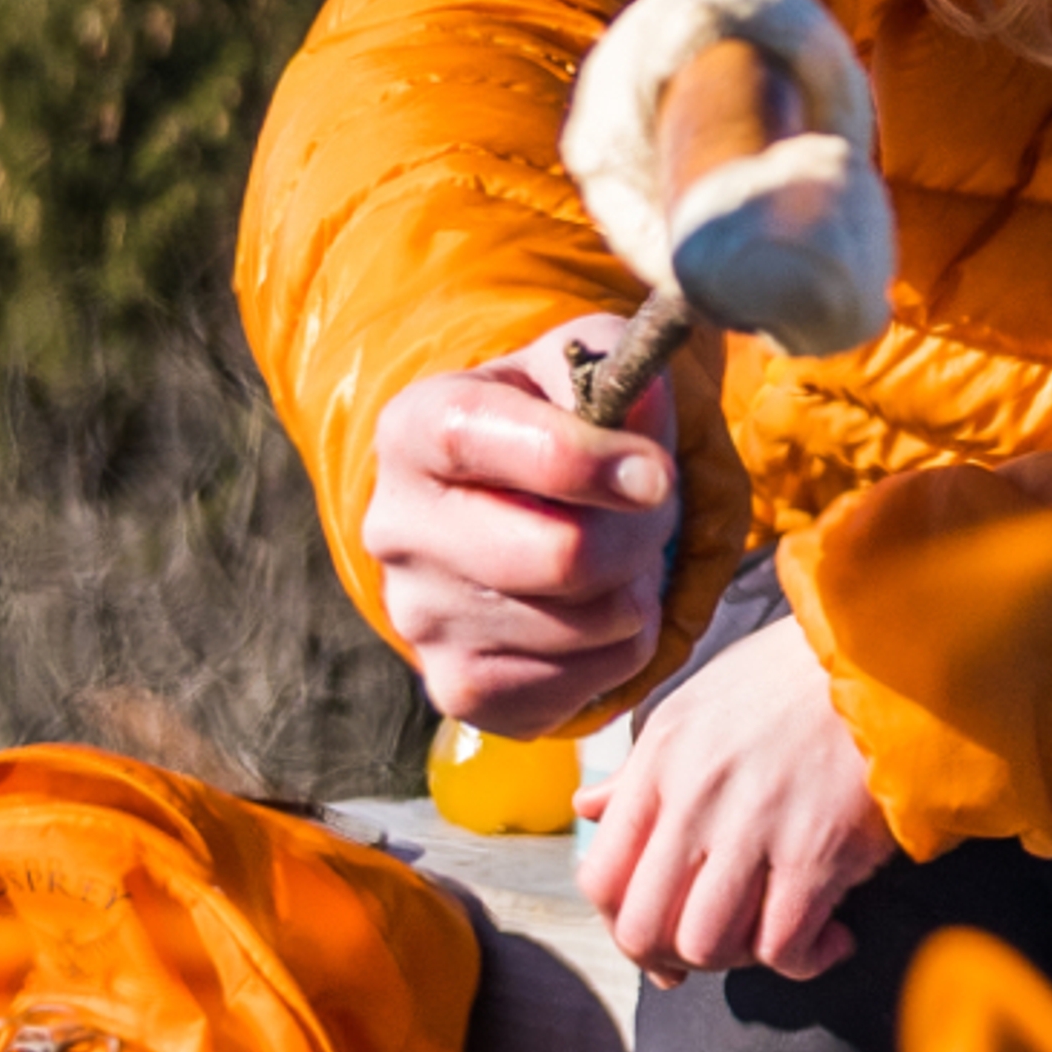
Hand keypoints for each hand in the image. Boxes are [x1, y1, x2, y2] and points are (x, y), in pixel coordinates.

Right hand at [363, 311, 680, 732]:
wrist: (521, 505)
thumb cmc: (563, 421)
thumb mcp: (586, 365)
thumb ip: (618, 372)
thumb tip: (641, 417)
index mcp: (416, 428)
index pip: (476, 440)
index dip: (577, 461)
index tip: (655, 474)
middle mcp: (397, 527)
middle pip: (559, 556)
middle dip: (638, 532)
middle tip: (651, 507)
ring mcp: (420, 618)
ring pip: (590, 622)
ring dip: (639, 585)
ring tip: (620, 551)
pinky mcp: (460, 686)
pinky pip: (589, 680)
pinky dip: (625, 645)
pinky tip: (599, 605)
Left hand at [575, 614, 896, 982]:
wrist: (886, 650)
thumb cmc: (795, 674)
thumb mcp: (701, 702)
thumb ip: (643, 766)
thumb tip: (590, 808)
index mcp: (661, 760)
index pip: (600, 879)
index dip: (621, 926)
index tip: (660, 937)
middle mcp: (695, 796)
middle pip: (643, 928)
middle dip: (675, 958)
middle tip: (719, 948)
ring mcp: (754, 825)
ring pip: (707, 946)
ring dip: (741, 960)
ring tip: (777, 935)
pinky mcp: (818, 849)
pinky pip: (784, 946)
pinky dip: (805, 961)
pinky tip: (832, 938)